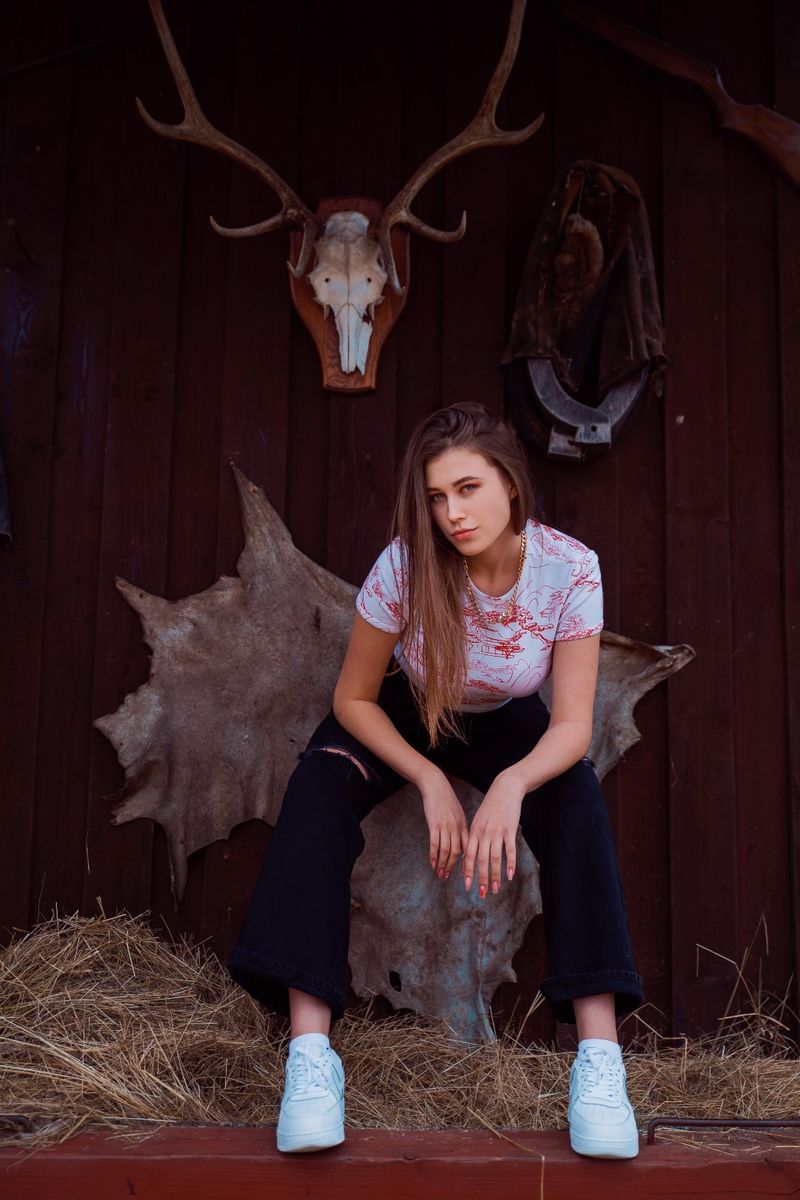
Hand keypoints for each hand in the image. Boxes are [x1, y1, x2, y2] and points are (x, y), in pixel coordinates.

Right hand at [419, 769, 468, 879]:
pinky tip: (432, 864)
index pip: (469, 849)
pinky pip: (435, 844)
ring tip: (440, 874)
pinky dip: (434, 856)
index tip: (466, 876)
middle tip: (449, 879)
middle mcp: (457, 828)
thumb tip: (461, 845)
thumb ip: (460, 829)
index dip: (467, 864)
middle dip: (454, 868)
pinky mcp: (434, 824)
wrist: (436, 785)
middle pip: (458, 853)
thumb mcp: (458, 814)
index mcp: (465, 826)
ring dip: (444, 865)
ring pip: (447, 851)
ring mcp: (446, 826)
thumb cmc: (446, 800)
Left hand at [463, 770, 524, 897]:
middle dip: (481, 879)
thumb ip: (474, 838)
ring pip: (495, 858)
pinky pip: (509, 850)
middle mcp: (483, 833)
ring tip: (495, 889)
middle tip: (481, 894)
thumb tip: (469, 856)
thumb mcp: (478, 821)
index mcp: (474, 831)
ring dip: (495, 876)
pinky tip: (510, 875)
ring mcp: (497, 831)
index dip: (468, 872)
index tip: (467, 886)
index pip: (469, 856)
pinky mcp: (510, 829)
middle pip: (481, 860)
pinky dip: (510, 863)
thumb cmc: (491, 806)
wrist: (505, 788)